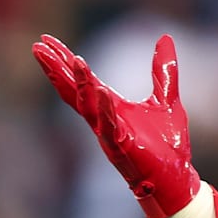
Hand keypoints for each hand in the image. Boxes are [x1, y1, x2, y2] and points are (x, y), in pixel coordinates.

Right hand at [32, 33, 200, 217]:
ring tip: (74, 60)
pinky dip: (104, 109)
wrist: (179, 179)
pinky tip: (99, 90)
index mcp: (111, 107)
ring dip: (80, 85)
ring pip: (88, 108)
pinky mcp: (122, 150)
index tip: (46, 40)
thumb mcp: (167, 100)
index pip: (82, 80)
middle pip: (74, 91)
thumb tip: (165, 38)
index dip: (65, 61)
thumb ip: (163, 71)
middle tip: (39, 47)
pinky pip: (109, 128)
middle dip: (57, 69)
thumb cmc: (169, 146)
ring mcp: (110, 135)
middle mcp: (104, 120)